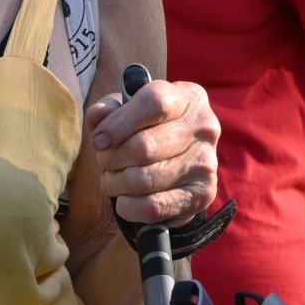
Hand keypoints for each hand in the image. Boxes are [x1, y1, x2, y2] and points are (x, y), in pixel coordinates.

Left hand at [86, 79, 217, 226]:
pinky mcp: (202, 193)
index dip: (120, 123)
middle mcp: (203, 127)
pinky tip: (124, 200)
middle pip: (144, 146)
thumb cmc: (149, 130)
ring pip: (144, 179)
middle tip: (105, 161)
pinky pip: (154, 206)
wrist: (180, 164)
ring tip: (113, 179)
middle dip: (112, 158)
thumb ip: (109, 111)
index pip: (154, 103)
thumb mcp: (128, 111)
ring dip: (116, 183)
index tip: (99, 140)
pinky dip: (129, 207)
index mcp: (187, 97)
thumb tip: (98, 116)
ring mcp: (206, 162)